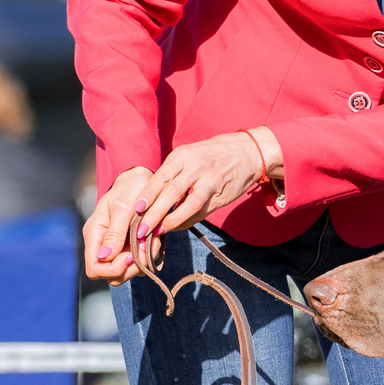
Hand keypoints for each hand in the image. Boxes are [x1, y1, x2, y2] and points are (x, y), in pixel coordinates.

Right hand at [84, 167, 160, 283]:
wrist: (141, 180)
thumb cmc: (130, 189)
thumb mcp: (123, 207)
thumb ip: (115, 232)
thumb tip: (105, 256)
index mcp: (95, 234)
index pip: (94, 268)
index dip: (112, 269)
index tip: (129, 256)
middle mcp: (103, 245)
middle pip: (111, 276)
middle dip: (131, 268)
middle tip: (146, 249)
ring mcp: (116, 248)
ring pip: (126, 273)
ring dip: (142, 262)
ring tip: (152, 241)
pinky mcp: (129, 248)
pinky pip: (138, 264)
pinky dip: (148, 257)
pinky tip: (154, 241)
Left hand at [129, 130, 275, 249]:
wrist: (248, 152)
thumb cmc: (210, 155)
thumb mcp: (189, 155)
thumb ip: (172, 173)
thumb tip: (150, 198)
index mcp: (183, 155)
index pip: (161, 177)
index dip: (147, 194)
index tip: (136, 209)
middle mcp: (196, 167)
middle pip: (171, 192)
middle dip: (154, 213)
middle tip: (141, 230)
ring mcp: (210, 182)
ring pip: (188, 205)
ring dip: (171, 221)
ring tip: (157, 232)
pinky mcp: (221, 196)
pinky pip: (201, 212)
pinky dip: (186, 221)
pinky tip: (175, 227)